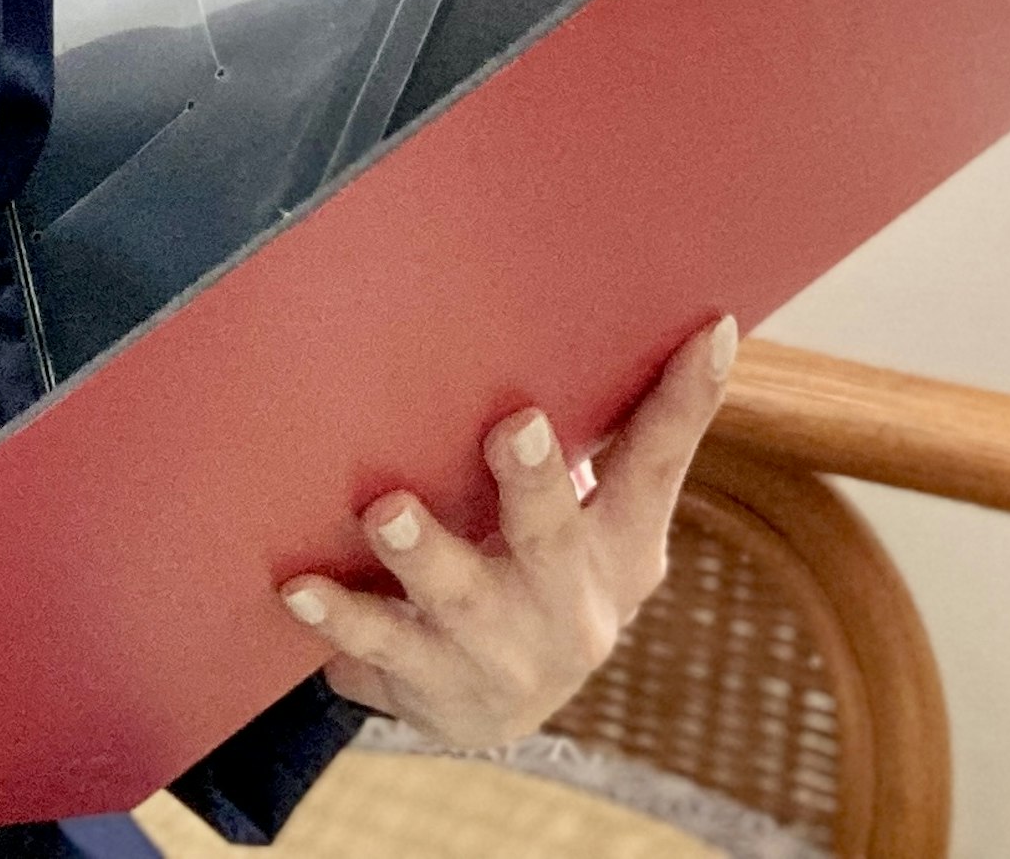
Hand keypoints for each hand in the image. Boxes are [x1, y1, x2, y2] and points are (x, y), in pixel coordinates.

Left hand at [278, 315, 738, 748]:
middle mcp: (571, 606)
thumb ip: (608, 435)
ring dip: (425, 555)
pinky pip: (380, 648)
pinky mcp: (430, 684)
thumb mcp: (597, 522)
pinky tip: (300, 588)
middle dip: (534, 484)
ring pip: (460, 600)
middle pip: (553, 538)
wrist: (495, 704)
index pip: (658, 463)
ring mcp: (501, 654)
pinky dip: (340, 620)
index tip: (708, 329)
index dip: (687, 399)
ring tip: (389, 514)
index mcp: (623, 547)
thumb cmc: (544, 567)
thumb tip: (652, 305)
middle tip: (515, 426)